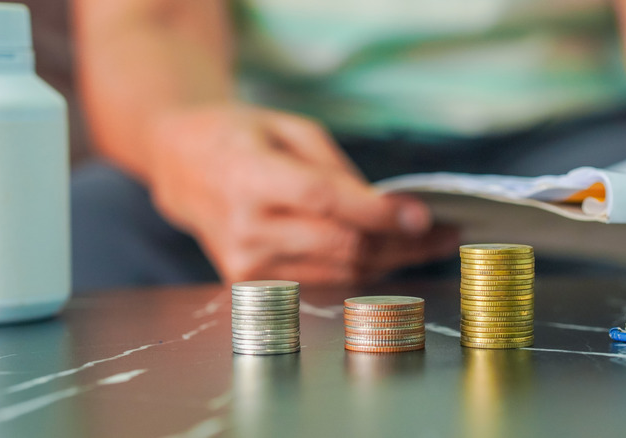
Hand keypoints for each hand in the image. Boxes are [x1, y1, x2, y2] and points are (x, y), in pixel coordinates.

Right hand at [146, 103, 459, 284]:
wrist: (182, 167)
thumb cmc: (239, 137)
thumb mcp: (288, 128)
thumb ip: (335, 169)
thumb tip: (387, 209)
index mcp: (249, 177)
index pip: (324, 203)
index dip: (377, 213)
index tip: (423, 217)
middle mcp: (245, 229)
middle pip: (340, 247)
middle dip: (400, 244)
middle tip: (443, 234)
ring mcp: (246, 265)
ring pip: (339, 273)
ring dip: (390, 261)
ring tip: (426, 245)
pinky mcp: (250, 284)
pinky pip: (322, 282)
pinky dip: (359, 269)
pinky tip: (387, 255)